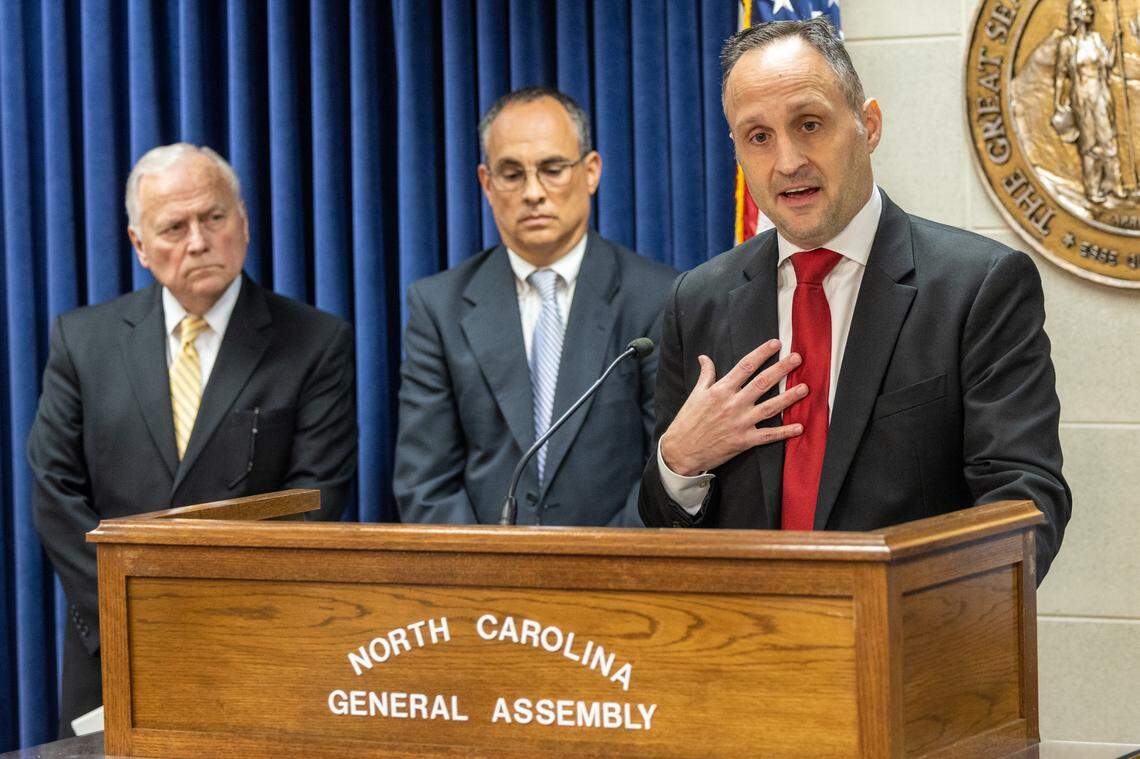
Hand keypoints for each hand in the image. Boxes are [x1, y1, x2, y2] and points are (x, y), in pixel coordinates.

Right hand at [659, 339, 806, 475]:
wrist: (681, 451)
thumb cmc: (687, 421)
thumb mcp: (695, 395)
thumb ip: (705, 375)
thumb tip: (704, 357)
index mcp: (721, 390)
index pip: (745, 366)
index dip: (762, 353)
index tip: (776, 344)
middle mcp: (733, 404)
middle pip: (762, 382)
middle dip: (781, 369)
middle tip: (797, 358)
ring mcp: (740, 423)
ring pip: (770, 407)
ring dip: (789, 397)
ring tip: (805, 388)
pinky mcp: (744, 441)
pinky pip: (768, 435)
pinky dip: (784, 432)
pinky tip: (799, 426)